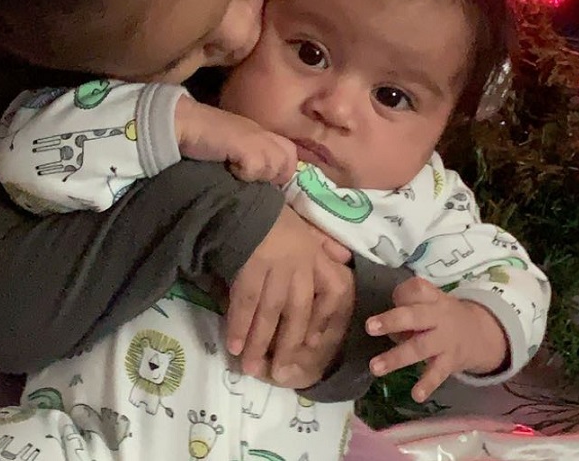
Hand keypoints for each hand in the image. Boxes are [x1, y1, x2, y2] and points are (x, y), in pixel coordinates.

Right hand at [176, 97, 296, 185]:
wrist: (184, 121)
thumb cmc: (202, 133)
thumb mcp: (232, 142)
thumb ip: (247, 153)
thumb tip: (257, 175)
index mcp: (260, 131)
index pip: (289, 151)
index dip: (283, 168)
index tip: (268, 181)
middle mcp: (262, 133)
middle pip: (289, 159)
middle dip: (277, 174)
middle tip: (255, 179)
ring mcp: (256, 139)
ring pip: (274, 167)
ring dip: (258, 175)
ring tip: (239, 174)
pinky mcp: (247, 147)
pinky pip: (256, 169)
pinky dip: (244, 174)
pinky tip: (229, 169)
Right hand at [225, 207, 352, 379]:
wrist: (242, 205)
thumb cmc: (274, 217)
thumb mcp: (306, 225)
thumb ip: (324, 243)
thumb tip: (345, 254)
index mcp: (315, 258)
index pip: (332, 293)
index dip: (324, 321)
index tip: (314, 345)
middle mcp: (299, 268)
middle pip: (296, 314)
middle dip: (286, 347)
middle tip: (279, 374)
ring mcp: (273, 270)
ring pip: (269, 314)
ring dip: (259, 343)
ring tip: (250, 368)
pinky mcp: (248, 270)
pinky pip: (245, 304)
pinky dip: (239, 326)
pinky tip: (233, 345)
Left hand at [365, 278, 506, 401]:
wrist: (480, 333)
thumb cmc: (440, 316)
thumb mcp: (430, 303)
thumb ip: (408, 310)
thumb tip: (387, 329)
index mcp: (432, 298)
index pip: (417, 289)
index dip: (402, 293)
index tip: (393, 299)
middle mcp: (439, 317)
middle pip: (415, 316)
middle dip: (392, 321)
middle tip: (369, 327)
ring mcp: (445, 340)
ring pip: (420, 347)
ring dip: (396, 358)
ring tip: (375, 367)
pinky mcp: (451, 361)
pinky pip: (438, 373)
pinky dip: (427, 384)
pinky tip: (416, 395)